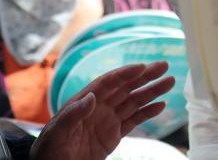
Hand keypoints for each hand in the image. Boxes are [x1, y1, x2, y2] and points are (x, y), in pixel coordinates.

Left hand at [30, 61, 175, 159]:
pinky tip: (160, 105)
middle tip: (164, 66)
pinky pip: (133, 121)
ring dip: (151, 91)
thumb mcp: (55, 133)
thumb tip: (91, 96)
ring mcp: (107, 121)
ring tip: (169, 82)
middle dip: (145, 76)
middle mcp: (98, 108)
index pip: (107, 83)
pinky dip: (148, 113)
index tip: (142, 66)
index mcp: (83, 102)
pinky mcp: (113, 135)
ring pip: (133, 102)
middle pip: (125, 88)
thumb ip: (72, 114)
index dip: (125, 74)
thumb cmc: (48, 152)